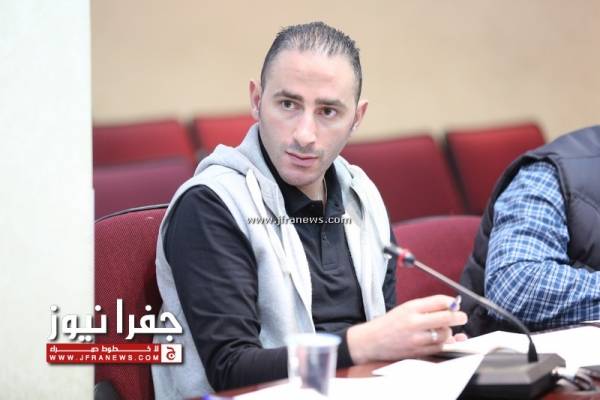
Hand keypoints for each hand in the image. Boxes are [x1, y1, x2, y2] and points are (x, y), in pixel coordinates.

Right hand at [347, 295, 467, 363]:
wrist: (372, 341)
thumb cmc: (389, 323)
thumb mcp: (405, 308)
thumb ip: (427, 307)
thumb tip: (450, 306)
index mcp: (411, 308)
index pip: (439, 301)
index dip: (452, 302)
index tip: (455, 304)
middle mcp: (414, 322)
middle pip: (446, 318)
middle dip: (458, 317)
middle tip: (461, 317)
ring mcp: (417, 339)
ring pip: (445, 334)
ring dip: (449, 331)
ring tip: (445, 328)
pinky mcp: (418, 352)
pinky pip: (439, 347)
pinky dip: (444, 343)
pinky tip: (444, 339)